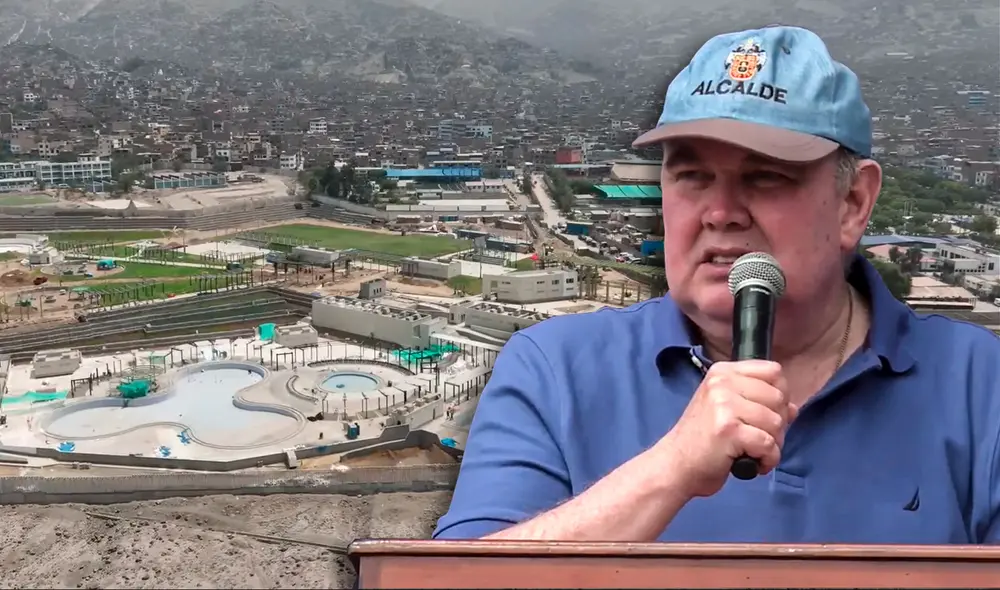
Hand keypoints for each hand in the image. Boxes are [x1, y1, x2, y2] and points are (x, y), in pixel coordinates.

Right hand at [654, 360, 798, 498]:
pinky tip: (752, 463)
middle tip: (758, 439)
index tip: (765, 414)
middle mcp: (722, 383)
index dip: (779, 395)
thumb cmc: (702, 439)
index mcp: (723, 373)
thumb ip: (758, 402)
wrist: (676, 465)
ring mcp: (724, 405)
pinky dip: (767, 460)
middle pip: (779, 397)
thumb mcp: (726, 410)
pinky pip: (769, 444)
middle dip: (778, 425)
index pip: (773, 371)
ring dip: (773, 445)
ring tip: (753, 452)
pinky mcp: (729, 429)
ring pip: (776, 422)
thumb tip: (793, 408)